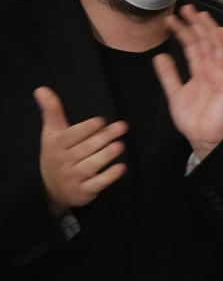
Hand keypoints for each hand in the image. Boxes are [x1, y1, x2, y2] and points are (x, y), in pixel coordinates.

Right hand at [34, 87, 126, 215]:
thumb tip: (42, 89)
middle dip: (104, 138)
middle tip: (122, 127)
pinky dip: (109, 177)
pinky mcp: (83, 191)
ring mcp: (73, 177)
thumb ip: (52, 111)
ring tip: (120, 145)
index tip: (101, 120)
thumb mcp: (52, 133)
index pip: (72, 136)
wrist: (51, 188)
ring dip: (107, 155)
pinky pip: (97, 184)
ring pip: (92, 165)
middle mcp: (64, 161)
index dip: (86, 128)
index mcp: (57, 145)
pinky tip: (121, 168)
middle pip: (85, 148)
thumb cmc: (57, 154)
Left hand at [153, 5, 222, 159]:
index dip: (182, 32)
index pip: (191, 46)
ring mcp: (222, 74)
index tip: (171, 19)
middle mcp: (212, 69)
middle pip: (205, 42)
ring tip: (200, 15)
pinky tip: (222, 32)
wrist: (203, 139)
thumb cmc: (193, 120)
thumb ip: (169, 75)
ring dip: (210, 30)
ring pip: (217, 46)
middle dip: (196, 25)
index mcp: (200, 71)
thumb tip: (159, 56)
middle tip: (186, 8)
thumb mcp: (175, 94)